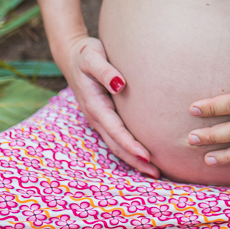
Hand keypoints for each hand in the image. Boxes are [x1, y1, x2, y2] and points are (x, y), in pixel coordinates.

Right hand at [58, 34, 160, 177]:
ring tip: (154, 171)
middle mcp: (95, 116)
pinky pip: (116, 137)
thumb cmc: (86, 54)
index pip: (115, 130)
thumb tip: (120, 84)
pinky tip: (142, 155)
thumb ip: (105, 71)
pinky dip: (128, 149)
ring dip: (133, 159)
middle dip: (135, 161)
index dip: (130, 145)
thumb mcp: (93, 57)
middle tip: (157, 174)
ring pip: (116, 145)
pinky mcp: (103, 115)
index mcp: (94, 104)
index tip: (147, 157)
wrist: (72, 54)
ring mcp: (98, 118)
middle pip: (116, 145)